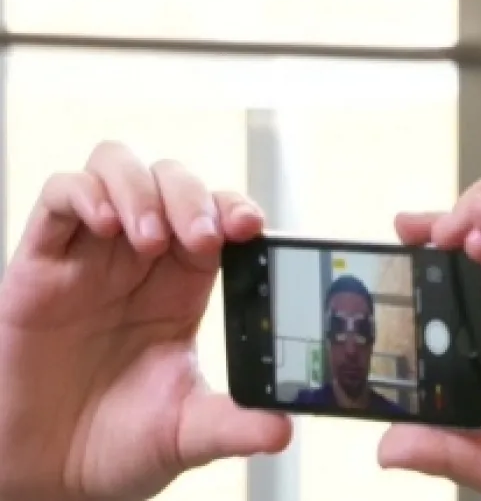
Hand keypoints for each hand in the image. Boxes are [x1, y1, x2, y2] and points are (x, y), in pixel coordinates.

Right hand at [0, 142, 290, 500]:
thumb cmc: (116, 444)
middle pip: (174, 182)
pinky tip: (106, 224)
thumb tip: (283, 431)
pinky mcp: (39, 264)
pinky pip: (59, 195)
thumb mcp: (186, 435)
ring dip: (142, 188)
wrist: (43, 473)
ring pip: (118, 169)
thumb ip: (234, 426)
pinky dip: (85, 193)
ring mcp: (90, 256)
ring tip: (148, 238)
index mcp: (186, 286)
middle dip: (193, 197)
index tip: (251, 227)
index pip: (219, 218)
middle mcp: (141, 261)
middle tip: (201, 239)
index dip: (235, 209)